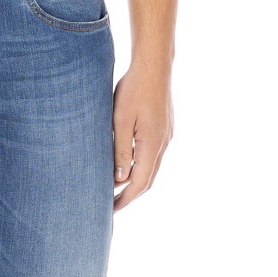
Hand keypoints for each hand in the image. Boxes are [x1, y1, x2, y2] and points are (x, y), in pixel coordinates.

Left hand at [112, 59, 172, 211]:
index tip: (111, 211)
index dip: (125, 199)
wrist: (154, 66)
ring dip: (135, 181)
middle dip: (130, 195)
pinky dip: (140, 166)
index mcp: (152, 145)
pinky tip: (127, 165)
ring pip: (151, 168)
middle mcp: (163, 144)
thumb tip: (120, 179)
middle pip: (148, 180)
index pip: (140, 183)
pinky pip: (153, 155)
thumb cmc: (133, 90)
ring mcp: (166, 136)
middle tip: (110, 206)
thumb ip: (120, 151)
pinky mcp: (164, 129)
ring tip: (116, 188)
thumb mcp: (120, 121)